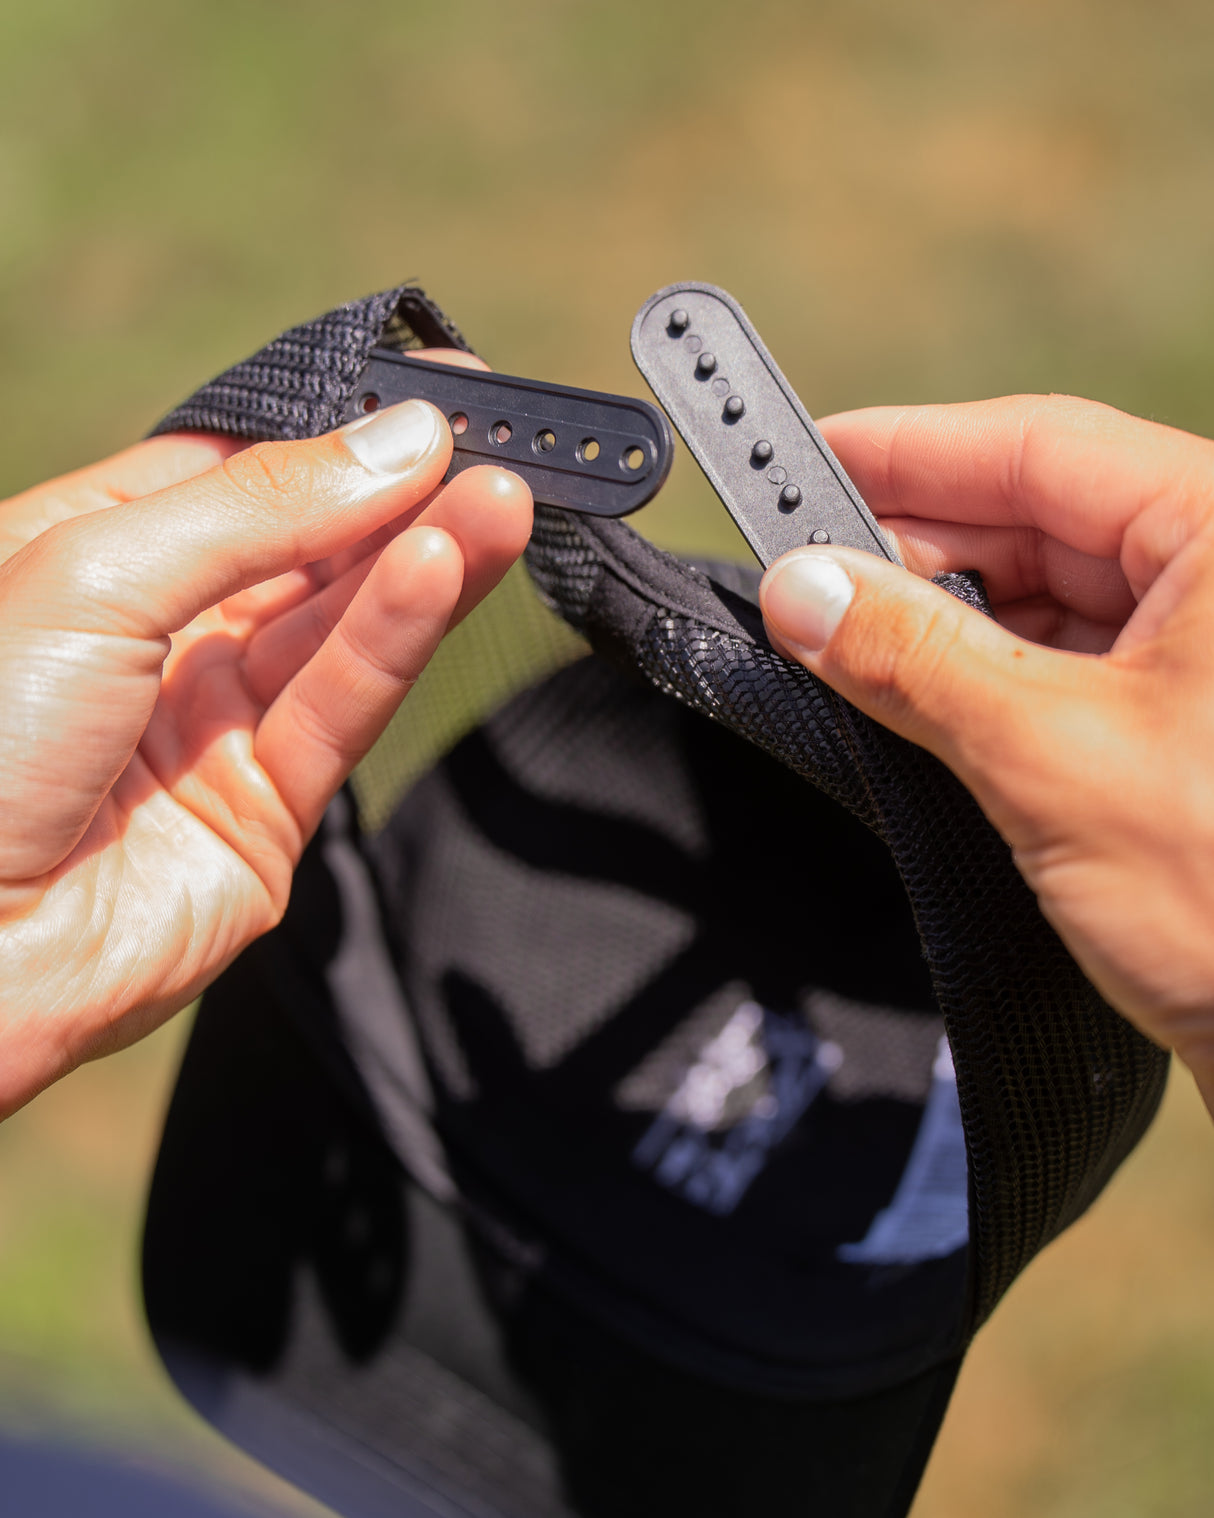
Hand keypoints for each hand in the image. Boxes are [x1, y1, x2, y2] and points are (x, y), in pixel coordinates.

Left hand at [0, 363, 531, 1115]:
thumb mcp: (96, 575)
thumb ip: (259, 508)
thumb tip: (401, 441)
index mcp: (93, 556)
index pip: (241, 470)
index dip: (336, 433)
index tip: (432, 395)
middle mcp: (161, 635)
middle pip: (309, 546)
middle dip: (402, 495)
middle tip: (498, 444)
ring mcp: (217, 726)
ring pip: (342, 625)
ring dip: (426, 558)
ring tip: (502, 498)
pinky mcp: (268, 812)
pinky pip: (344, 707)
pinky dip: (398, 636)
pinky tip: (446, 565)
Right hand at [758, 395, 1213, 1111]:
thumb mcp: (1049, 757)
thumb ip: (912, 660)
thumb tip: (798, 589)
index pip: (1040, 449)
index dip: (909, 449)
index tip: (801, 457)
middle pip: (1036, 519)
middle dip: (910, 548)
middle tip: (798, 578)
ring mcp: (1202, 653)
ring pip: (1041, 596)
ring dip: (936, 620)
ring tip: (837, 644)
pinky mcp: (1179, 724)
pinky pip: (1057, 665)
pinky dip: (975, 677)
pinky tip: (906, 697)